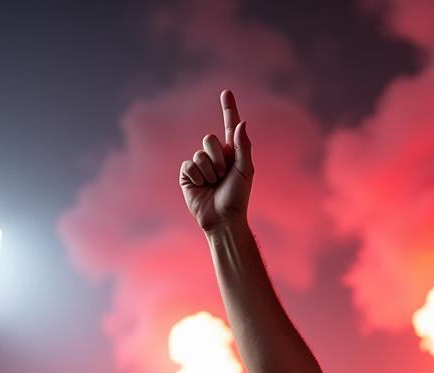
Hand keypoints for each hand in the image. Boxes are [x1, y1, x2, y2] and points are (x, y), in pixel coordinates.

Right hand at [180, 90, 253, 232]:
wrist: (223, 219)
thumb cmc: (237, 198)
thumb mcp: (245, 172)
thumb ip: (242, 147)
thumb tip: (241, 122)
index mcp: (231, 154)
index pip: (228, 127)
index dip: (227, 109)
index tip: (227, 92)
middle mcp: (215, 157)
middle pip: (208, 139)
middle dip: (217, 158)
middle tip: (223, 176)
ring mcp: (200, 165)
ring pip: (199, 154)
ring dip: (209, 171)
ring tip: (214, 185)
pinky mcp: (188, 175)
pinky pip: (189, 165)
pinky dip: (198, 176)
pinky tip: (202, 187)